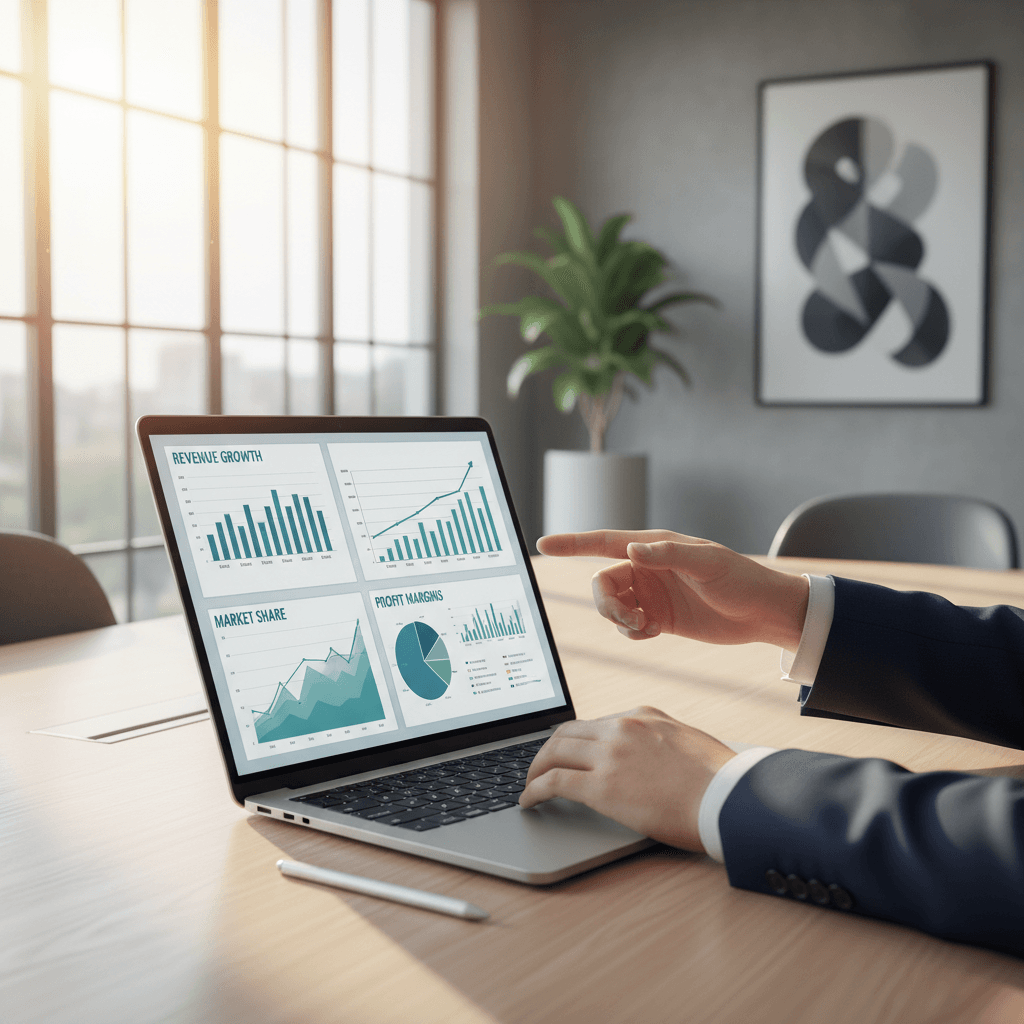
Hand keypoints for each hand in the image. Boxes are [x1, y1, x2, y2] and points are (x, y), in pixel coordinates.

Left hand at [519, 707, 733, 851]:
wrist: (729, 798)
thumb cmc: (720, 781)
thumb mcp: (688, 743)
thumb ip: (661, 743)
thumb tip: (650, 757)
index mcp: (643, 717)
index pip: (595, 723)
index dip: (575, 740)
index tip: (566, 752)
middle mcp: (622, 728)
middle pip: (566, 733)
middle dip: (548, 750)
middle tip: (539, 767)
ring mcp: (610, 755)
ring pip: (554, 752)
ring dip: (535, 769)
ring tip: (529, 784)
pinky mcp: (602, 786)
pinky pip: (554, 782)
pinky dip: (534, 790)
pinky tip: (529, 801)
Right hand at [537, 529, 807, 649]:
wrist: (763, 613)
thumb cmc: (740, 579)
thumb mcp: (707, 564)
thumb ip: (667, 555)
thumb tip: (630, 550)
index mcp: (654, 547)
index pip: (604, 542)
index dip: (573, 543)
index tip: (543, 543)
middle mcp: (647, 568)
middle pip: (602, 582)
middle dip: (605, 603)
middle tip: (629, 618)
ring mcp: (651, 594)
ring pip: (611, 605)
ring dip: (618, 619)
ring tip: (642, 626)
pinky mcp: (658, 618)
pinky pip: (628, 625)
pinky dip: (631, 631)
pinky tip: (651, 632)